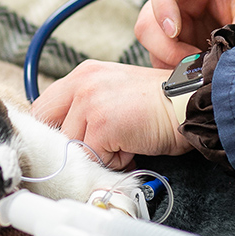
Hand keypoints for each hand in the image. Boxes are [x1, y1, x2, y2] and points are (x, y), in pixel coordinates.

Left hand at [31, 60, 189, 168]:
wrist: (191, 103)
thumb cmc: (160, 105)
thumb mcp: (115, 95)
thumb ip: (86, 109)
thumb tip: (65, 140)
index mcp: (84, 74)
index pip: (44, 107)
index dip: (53, 131)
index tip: (65, 145)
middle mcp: (82, 82)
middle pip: (49, 127)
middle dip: (69, 144)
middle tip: (96, 148)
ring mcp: (89, 101)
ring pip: (73, 147)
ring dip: (99, 154)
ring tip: (125, 141)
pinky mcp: (101, 123)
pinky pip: (94, 158)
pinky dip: (115, 161)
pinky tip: (133, 146)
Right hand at [135, 0, 234, 68]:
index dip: (163, 8)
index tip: (173, 31)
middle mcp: (168, 5)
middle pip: (147, 26)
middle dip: (167, 50)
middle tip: (196, 63)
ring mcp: (164, 29)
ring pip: (153, 51)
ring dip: (174, 66)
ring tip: (205, 72)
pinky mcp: (168, 50)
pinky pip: (163, 66)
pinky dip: (179, 76)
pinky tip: (201, 76)